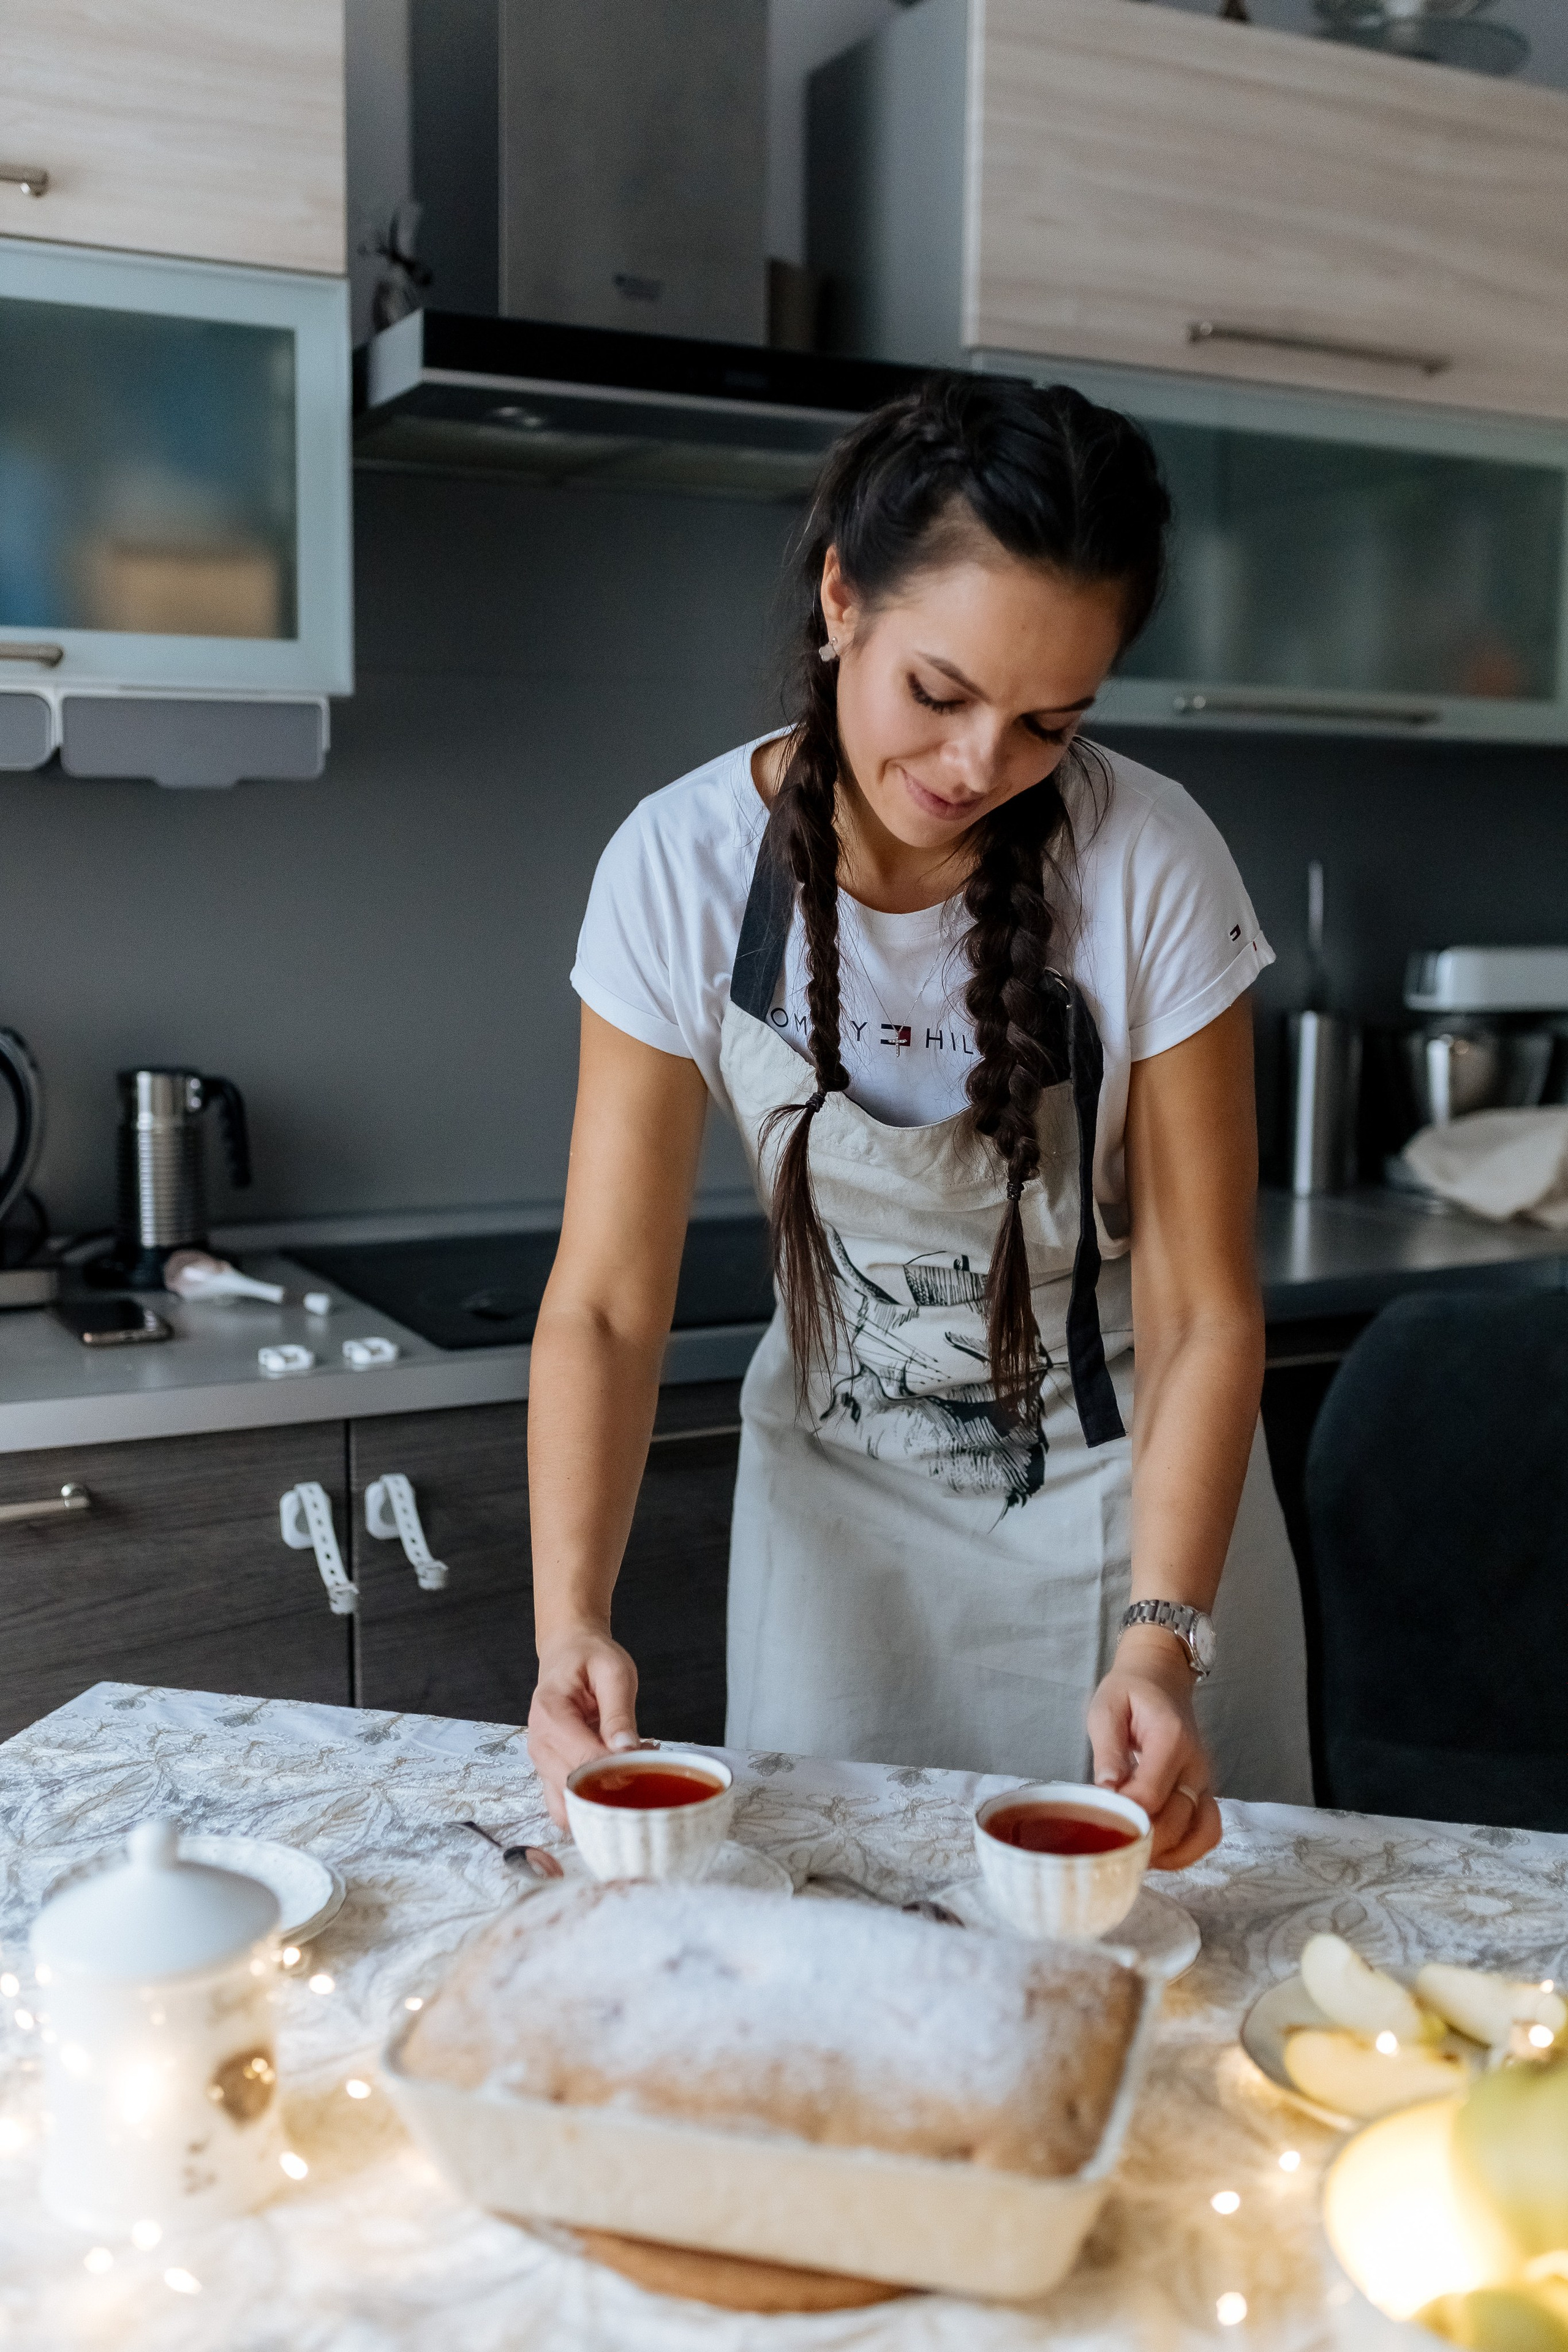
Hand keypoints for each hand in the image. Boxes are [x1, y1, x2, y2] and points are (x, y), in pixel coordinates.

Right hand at [527, 1626, 640, 1828]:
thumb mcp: (613, 1672)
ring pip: (566, 1808)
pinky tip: (617, 1779)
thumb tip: (626, 1751)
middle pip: (572, 1789)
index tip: (644, 1768)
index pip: (582, 1759)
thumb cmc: (589, 1659)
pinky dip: (593, 1802)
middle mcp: (540, 1744)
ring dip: (601, 1802)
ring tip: (630, 1775)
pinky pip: (568, 1804)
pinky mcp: (550, 1773)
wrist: (567, 1655)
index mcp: (551, 1715)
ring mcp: (542, 1763)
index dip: (615, 1772)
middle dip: (612, 1790)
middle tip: (643, 1770)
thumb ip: (619, 1712)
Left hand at [1086, 1627, 1220, 1869]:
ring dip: (1169, 1853)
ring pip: (1201, 1833)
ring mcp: (1206, 1781)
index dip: (1124, 1815)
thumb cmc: (1129, 1692)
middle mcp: (1196, 1764)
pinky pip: (1209, 1831)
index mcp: (1170, 1739)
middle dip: (1142, 1841)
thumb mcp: (1106, 1710)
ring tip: (1136, 1855)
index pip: (1150, 1794)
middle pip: (1176, 1821)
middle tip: (1111, 1844)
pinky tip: (1159, 1853)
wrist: (1161, 1677)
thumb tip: (1106, 1793)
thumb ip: (1107, 1752)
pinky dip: (1188, 1850)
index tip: (1099, 1816)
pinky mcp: (1206, 1792)